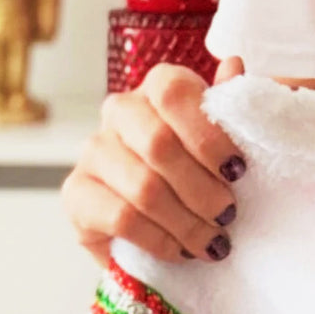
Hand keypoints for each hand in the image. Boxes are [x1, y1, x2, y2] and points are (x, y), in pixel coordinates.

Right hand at [62, 57, 247, 266]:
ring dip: (186, 222)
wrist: (161, 223)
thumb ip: (232, 105)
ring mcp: (93, 151)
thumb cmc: (201, 172)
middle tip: (228, 214)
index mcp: (158, 88)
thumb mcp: (227, 140)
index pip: (173, 91)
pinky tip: (180, 250)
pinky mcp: (76, 194)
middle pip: (158, 144)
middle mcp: (119, 112)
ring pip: (143, 187)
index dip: (209, 133)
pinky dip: (159, 239)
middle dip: (202, 188)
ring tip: (212, 241)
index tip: (239, 170)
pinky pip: (121, 218)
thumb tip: (234, 64)